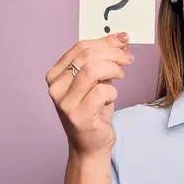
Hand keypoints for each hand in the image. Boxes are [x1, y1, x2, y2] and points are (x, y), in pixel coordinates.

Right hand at [46, 32, 133, 157]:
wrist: (91, 145)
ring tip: (121, 76)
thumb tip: (122, 38)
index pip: (80, 47)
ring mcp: (64, 103)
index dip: (105, 41)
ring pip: (92, 70)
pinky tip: (111, 99)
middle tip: (128, 59)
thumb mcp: (98, 80)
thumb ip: (105, 59)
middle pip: (87, 56)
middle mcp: (55, 88)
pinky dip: (113, 92)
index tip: (124, 40)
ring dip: (113, 70)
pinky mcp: (78, 116)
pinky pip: (101, 92)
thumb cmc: (94, 111)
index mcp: (55, 74)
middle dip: (113, 53)